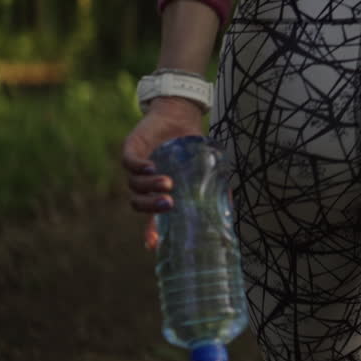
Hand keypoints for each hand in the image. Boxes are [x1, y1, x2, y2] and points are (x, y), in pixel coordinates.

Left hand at [120, 97, 203, 250]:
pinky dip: (139, 167)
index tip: (153, 245)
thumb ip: (212, 188)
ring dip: (150, 186)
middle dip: (152, 207)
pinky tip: (151, 167)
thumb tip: (230, 209)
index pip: (151, 217)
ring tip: (168, 182)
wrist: (178, 115)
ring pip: (135, 185)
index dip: (151, 231)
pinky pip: (130, 163)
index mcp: (158, 192)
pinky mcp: (131, 150)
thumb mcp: (202, 169)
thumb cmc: (190, 144)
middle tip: (170, 203)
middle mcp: (145, 183)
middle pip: (139, 203)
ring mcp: (137, 168)